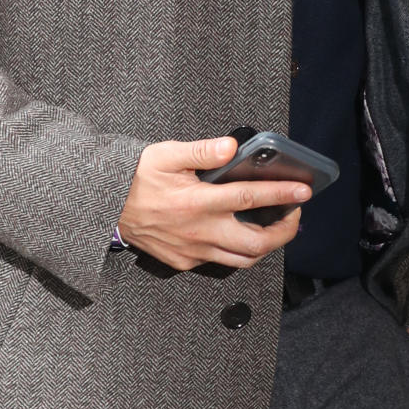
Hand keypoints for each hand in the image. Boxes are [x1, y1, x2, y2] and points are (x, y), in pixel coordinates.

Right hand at [116, 136, 311, 270]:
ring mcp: (192, 251)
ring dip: (265, 246)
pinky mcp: (183, 262)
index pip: (251, 198)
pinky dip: (236, 251)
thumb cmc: (136, 178)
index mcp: (198, 202)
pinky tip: (239, 236)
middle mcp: (200, 231)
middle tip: (294, 215)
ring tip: (274, 229)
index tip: (304, 191)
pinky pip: (218, 262)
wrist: (105, 206)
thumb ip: (201, 152)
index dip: (282, 195)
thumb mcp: (166, 155)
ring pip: (242, 260)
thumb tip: (230, 146)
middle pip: (257, 243)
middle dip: (284, 231)